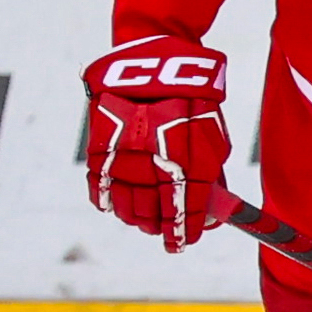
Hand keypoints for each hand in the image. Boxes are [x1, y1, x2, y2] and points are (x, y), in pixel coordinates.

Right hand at [83, 35, 231, 251]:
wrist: (155, 68)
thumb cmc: (192, 106)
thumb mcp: (212, 140)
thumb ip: (211, 177)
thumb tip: (211, 211)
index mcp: (188, 163)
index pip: (185, 210)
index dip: (184, 231)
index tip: (184, 243)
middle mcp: (154, 164)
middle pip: (153, 212)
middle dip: (160, 227)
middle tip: (163, 233)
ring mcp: (124, 157)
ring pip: (125, 204)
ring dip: (135, 218)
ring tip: (143, 223)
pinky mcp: (99, 147)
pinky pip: (99, 185)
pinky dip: (106, 200)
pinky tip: (114, 208)